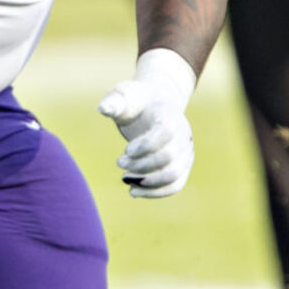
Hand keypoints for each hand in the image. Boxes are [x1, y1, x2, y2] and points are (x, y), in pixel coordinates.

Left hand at [97, 48, 195, 198]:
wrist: (154, 106)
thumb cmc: (136, 101)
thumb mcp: (124, 95)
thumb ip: (115, 102)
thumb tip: (103, 108)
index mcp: (170, 116)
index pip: (165, 134)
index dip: (145, 146)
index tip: (126, 150)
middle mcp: (183, 135)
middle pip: (169, 157)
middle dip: (141, 164)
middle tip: (119, 162)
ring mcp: (186, 152)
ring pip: (173, 175)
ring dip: (147, 181)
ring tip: (125, 178)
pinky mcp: (182, 166)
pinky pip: (175, 185)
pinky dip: (155, 192)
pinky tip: (134, 192)